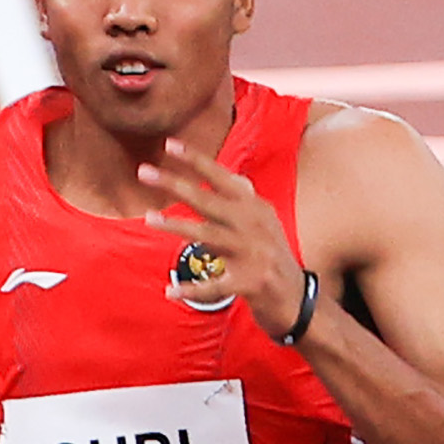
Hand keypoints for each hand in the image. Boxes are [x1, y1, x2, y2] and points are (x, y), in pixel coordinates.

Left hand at [141, 139, 307, 324]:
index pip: (223, 177)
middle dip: (175, 184)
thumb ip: (247, 202)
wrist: (299, 299)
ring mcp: (252, 254)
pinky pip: (214, 285)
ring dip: (176, 227)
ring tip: (149, 218)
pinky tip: (170, 291)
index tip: (169, 144)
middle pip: (208, 200)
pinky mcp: (250, 283)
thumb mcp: (266, 225)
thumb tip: (236, 177)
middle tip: (144, 171)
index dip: (197, 160)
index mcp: (256, 208)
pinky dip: (191, 290)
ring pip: (207, 235)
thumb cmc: (273, 259)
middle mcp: (254, 226)